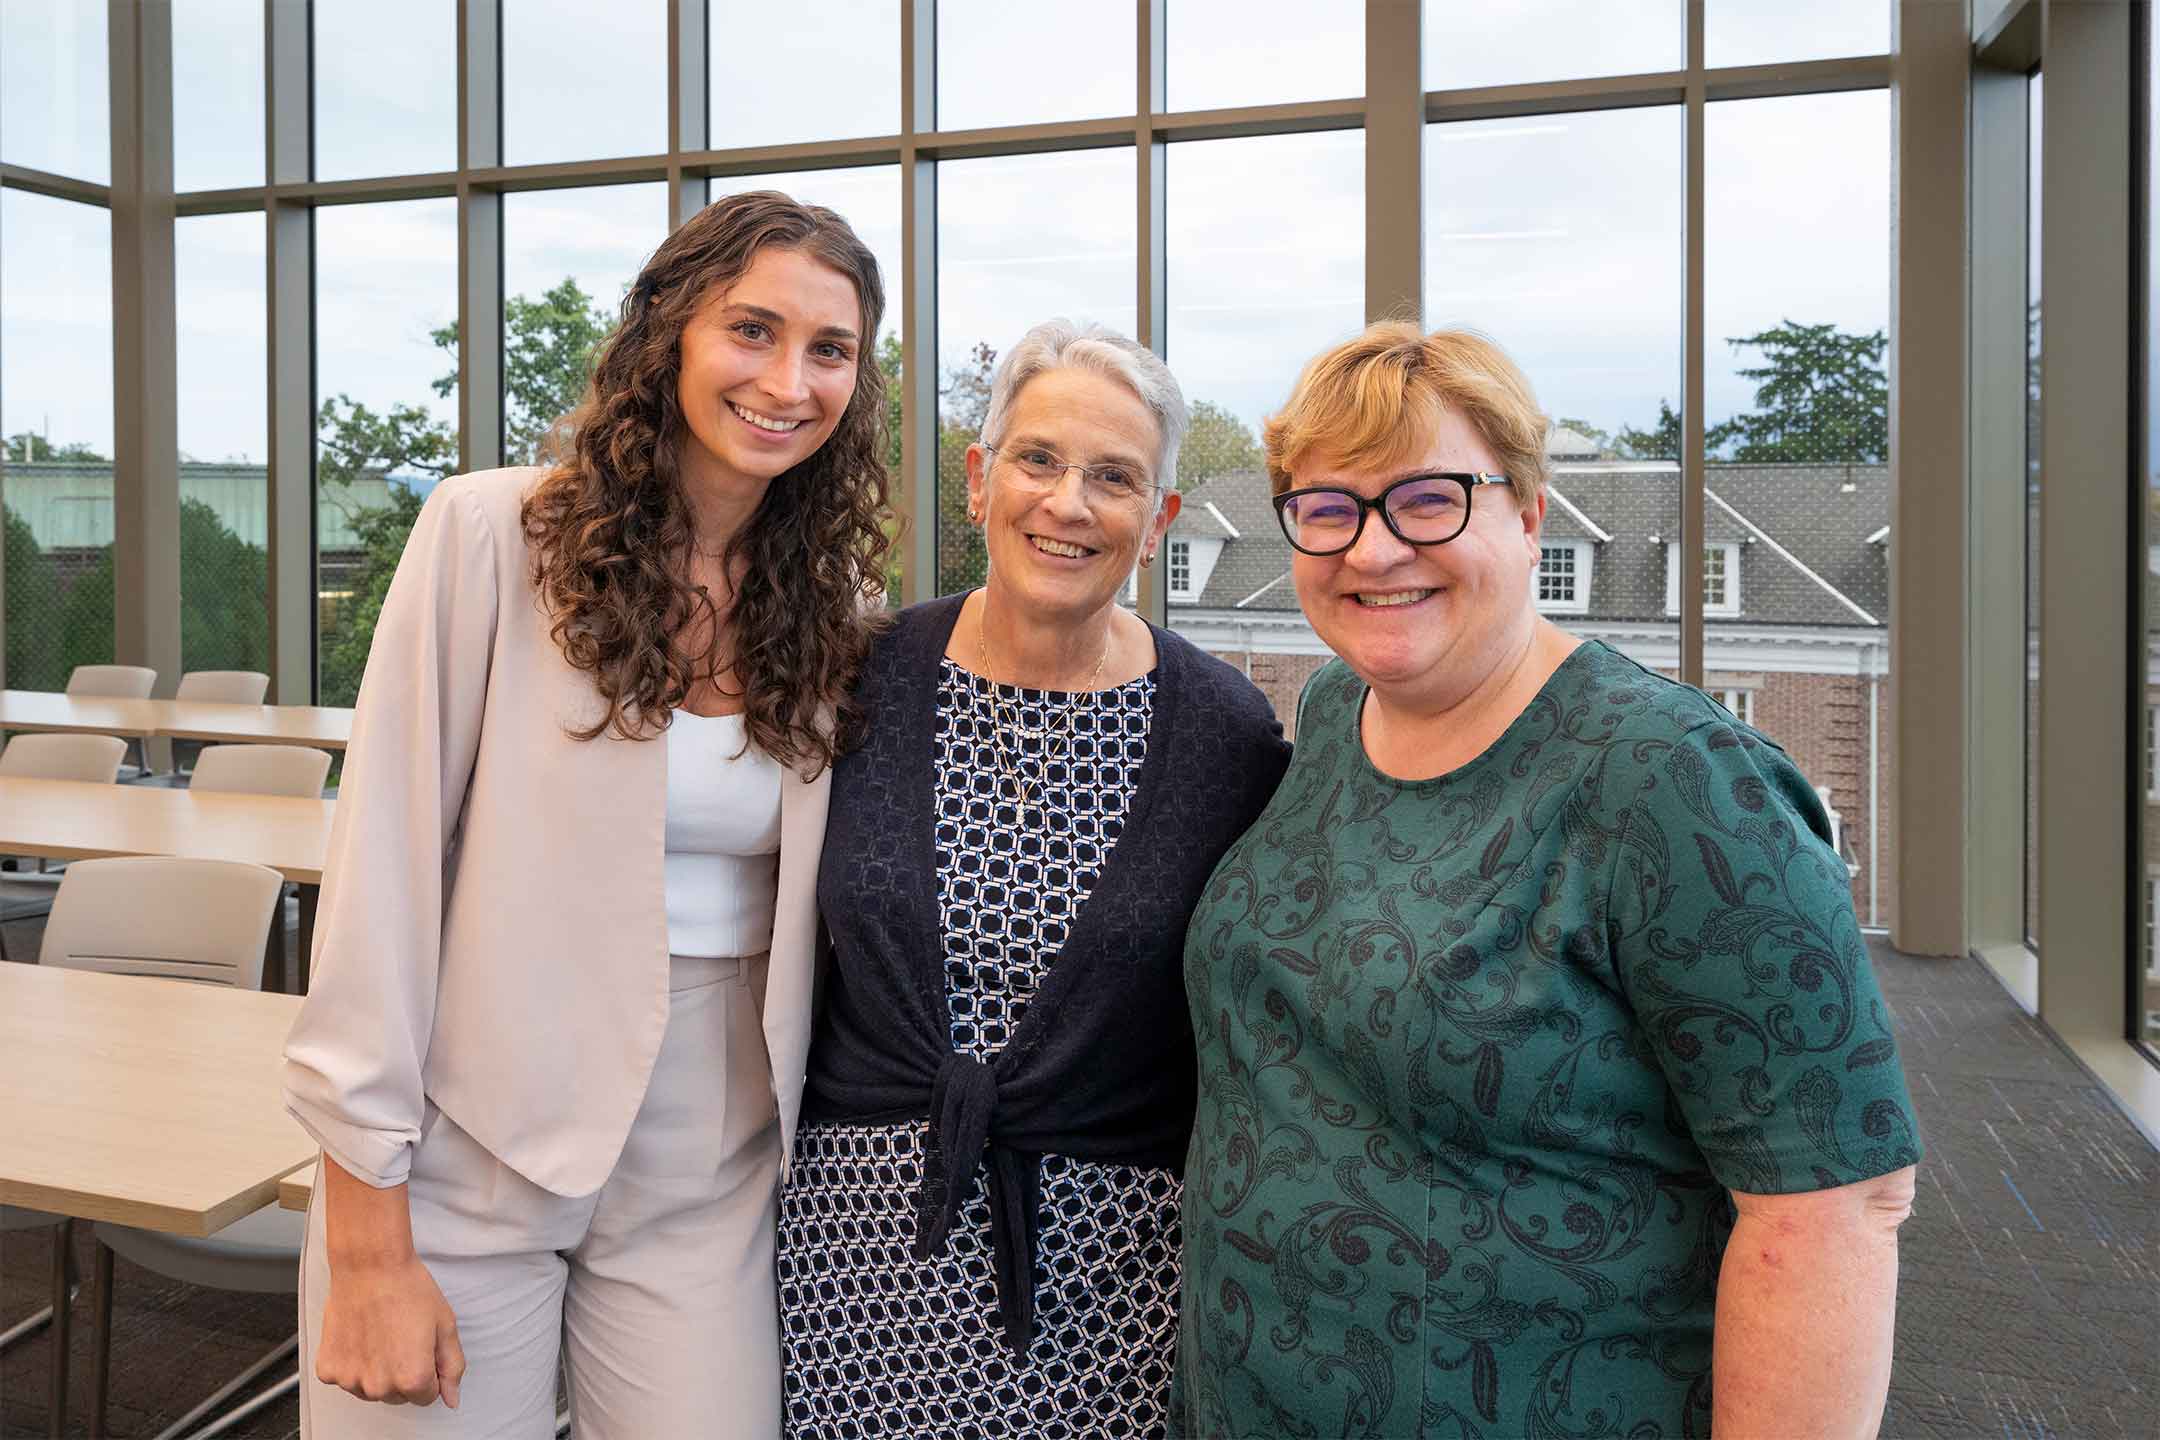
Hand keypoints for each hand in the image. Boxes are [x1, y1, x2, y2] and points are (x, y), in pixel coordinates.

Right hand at [314, 1250, 465, 1407]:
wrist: (370, 1266)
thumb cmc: (407, 1289)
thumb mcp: (445, 1326)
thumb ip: (452, 1367)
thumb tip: (451, 1398)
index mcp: (413, 1378)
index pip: (427, 1397)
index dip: (428, 1371)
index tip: (421, 1347)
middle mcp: (379, 1386)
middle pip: (398, 1396)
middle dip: (403, 1373)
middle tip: (401, 1338)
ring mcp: (350, 1380)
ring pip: (371, 1390)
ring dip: (377, 1371)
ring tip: (381, 1335)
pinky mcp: (328, 1370)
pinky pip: (346, 1378)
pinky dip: (352, 1363)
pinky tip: (360, 1337)